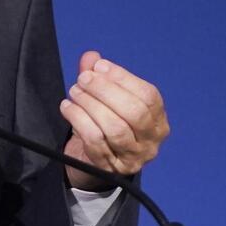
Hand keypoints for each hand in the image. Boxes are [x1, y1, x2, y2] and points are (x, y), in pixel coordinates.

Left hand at [61, 51, 168, 190]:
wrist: (92, 162)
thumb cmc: (103, 123)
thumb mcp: (103, 98)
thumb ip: (99, 76)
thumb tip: (91, 57)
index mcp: (158, 119)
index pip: (149, 96)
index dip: (123, 78)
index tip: (99, 66)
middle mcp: (152, 141)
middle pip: (135, 113)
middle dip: (106, 91)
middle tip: (83, 79)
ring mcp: (133, 158)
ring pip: (116, 129)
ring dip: (90, 105)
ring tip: (74, 92)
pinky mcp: (110, 169)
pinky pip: (95, 143)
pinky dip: (79, 121)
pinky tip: (67, 108)